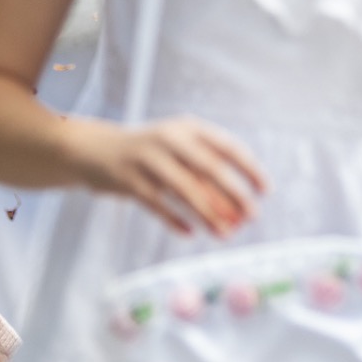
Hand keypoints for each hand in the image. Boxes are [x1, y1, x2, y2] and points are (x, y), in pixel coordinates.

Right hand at [76, 117, 264, 234]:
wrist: (95, 150)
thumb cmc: (150, 152)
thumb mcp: (177, 146)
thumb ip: (205, 166)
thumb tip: (240, 203)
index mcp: (187, 127)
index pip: (226, 146)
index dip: (249, 168)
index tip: (265, 191)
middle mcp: (168, 138)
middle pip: (208, 168)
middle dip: (233, 194)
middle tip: (251, 217)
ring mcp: (146, 159)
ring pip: (184, 190)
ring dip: (208, 214)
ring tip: (225, 234)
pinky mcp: (128, 181)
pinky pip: (158, 204)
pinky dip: (176, 220)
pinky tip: (191, 233)